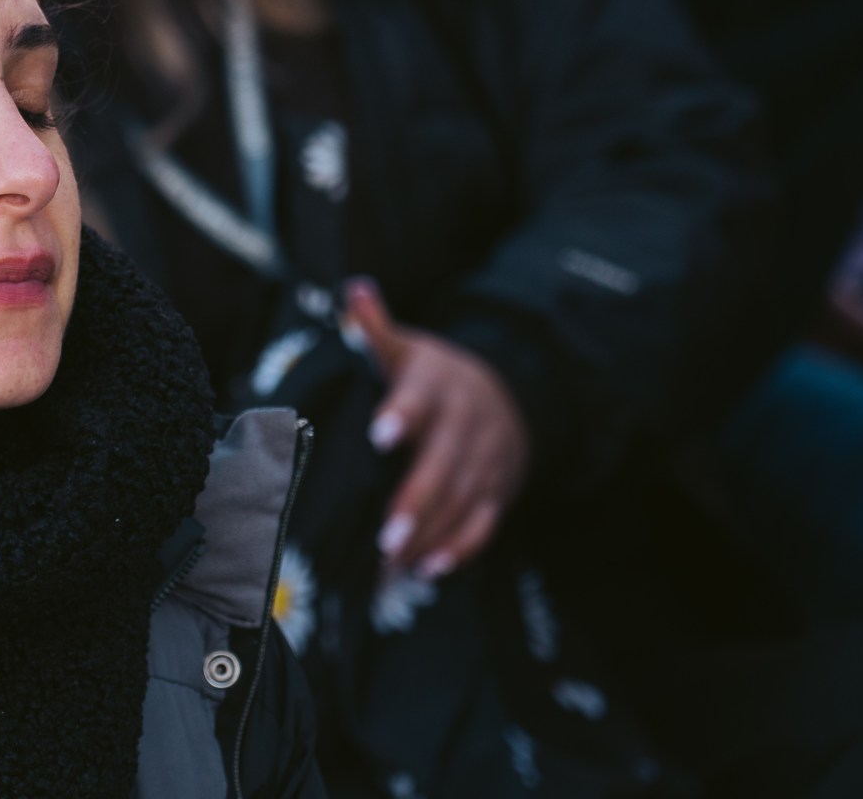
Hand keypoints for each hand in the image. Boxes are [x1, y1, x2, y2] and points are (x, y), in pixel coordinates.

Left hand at [345, 279, 530, 577]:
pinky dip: (459, 548)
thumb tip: (353, 291)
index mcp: (436, 385)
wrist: (509, 394)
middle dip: (417, 500)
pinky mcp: (497, 492)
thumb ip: (375, 327)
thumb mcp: (409, 349)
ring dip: (431, 534)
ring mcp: (485, 462)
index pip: (418, 398)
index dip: (401, 415)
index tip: (378, 434)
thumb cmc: (434, 376)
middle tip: (386, 535)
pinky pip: (482, 524)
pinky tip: (428, 571)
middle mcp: (465, 425)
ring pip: (462, 501)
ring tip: (394, 563)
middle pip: (443, 465)